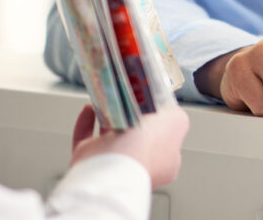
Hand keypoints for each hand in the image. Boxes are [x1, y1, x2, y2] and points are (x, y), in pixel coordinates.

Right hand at [70, 104, 187, 188]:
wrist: (113, 165)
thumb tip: (169, 110)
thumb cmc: (147, 149)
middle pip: (136, 136)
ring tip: (110, 98)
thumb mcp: (177, 122)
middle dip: (131, 115)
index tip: (152, 102)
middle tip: (129, 97)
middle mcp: (137, 164)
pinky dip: (87, 121)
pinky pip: (85, 138)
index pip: (165, 138)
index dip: (161, 119)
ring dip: (108, 116)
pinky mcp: (88, 160)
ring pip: (109, 136)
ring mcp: (112, 163)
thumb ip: (176, 114)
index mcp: (164, 161)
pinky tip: (91, 107)